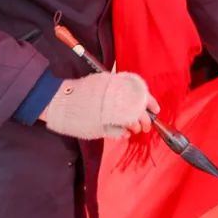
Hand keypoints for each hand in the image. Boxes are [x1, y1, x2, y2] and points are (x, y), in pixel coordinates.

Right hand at [41, 73, 157, 139]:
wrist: (62, 99)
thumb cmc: (83, 91)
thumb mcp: (104, 83)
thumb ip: (120, 91)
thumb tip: (136, 103)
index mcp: (118, 86)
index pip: (142, 94)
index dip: (151, 103)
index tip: (155, 110)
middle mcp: (116, 100)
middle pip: (139, 111)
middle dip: (145, 120)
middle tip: (146, 125)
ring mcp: (109, 114)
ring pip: (131, 123)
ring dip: (135, 127)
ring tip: (134, 129)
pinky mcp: (101, 128)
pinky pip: (118, 133)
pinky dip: (122, 134)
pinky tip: (124, 133)